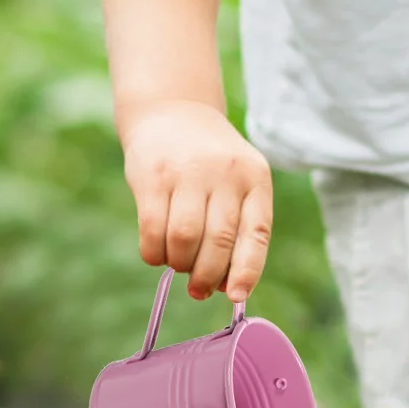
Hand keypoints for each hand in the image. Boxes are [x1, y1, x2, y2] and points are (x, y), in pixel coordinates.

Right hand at [122, 99, 273, 301]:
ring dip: (179, 264)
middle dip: (207, 276)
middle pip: (218, 242)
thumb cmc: (210, 165)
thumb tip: (229, 288)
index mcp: (255, 177)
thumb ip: (238, 229)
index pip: (256, 233)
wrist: (172, 111)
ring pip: (184, 239)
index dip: (247, 271)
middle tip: (199, 289)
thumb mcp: (238, 183)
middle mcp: (225, 172)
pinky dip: (153, 253)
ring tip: (177, 264)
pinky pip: (152, 229)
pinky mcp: (152, 175)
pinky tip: (156, 253)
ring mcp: (188, 172)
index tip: (236, 297)